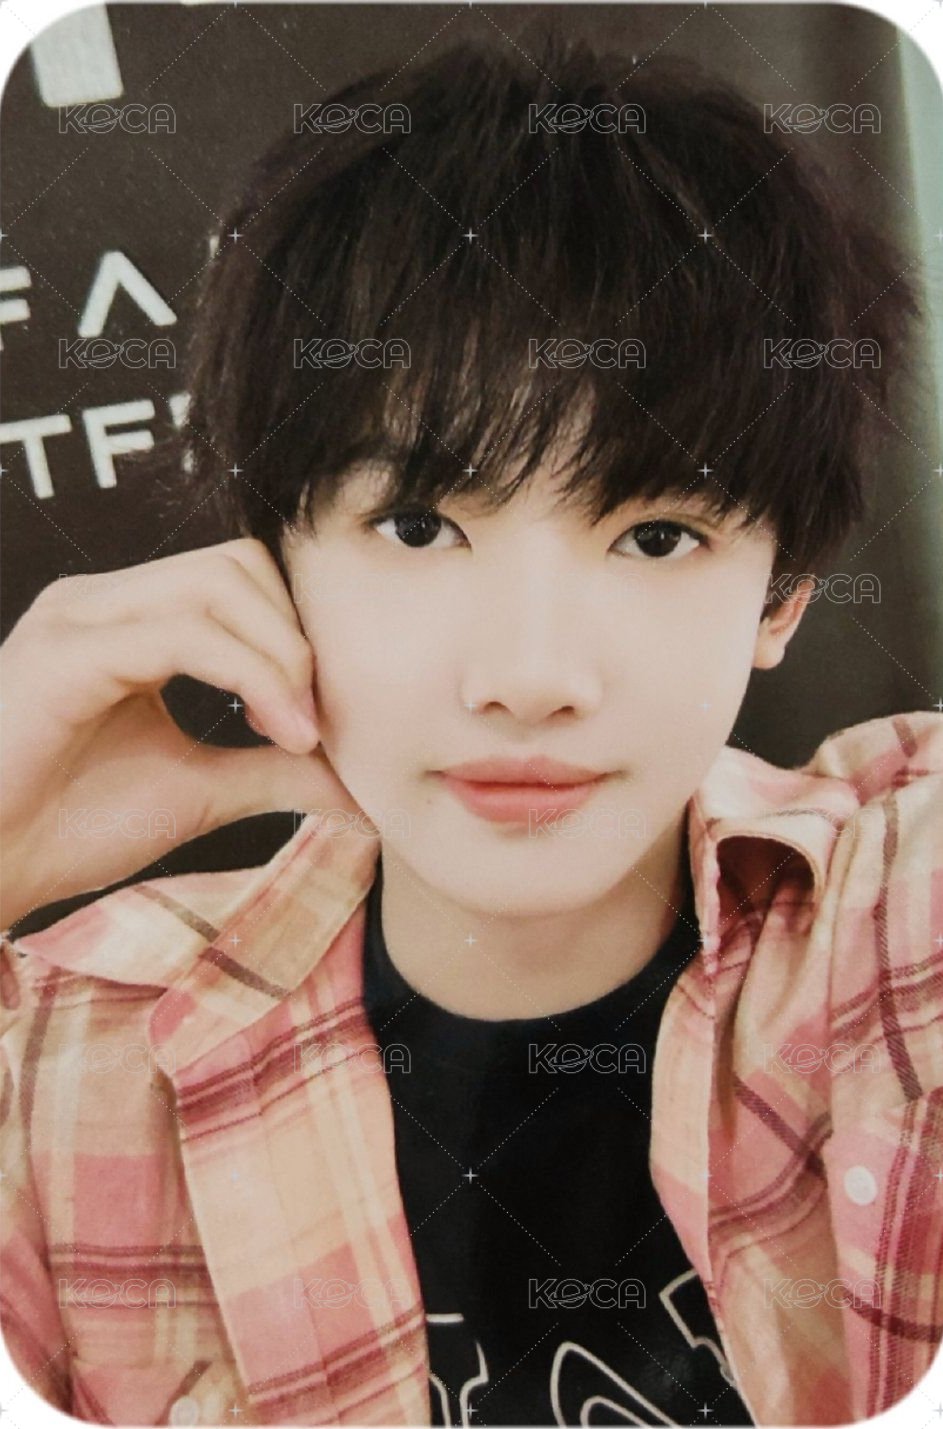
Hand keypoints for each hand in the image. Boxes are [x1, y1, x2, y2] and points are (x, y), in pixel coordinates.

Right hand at [0, 538, 361, 928]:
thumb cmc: (72, 825)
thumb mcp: (200, 790)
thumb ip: (277, 771)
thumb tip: (362, 786)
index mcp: (130, 619)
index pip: (240, 576)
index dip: (297, 632)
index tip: (316, 716)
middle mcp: (102, 601)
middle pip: (237, 564)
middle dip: (297, 637)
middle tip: (313, 722)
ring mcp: (78, 617)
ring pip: (217, 585)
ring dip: (280, 656)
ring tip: (297, 732)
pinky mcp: (63, 653)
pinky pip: (180, 634)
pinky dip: (247, 674)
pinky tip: (270, 730)